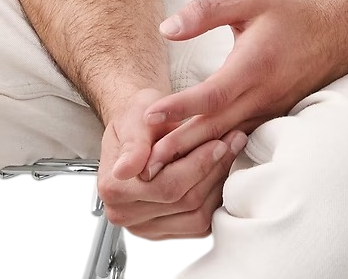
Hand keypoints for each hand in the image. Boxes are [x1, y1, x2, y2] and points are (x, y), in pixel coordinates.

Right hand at [97, 88, 247, 240]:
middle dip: (213, 169)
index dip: (197, 164)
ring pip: (195, 216)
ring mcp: (145, 227)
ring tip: (232, 153)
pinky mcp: (164, 231)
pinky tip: (223, 172)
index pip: (165, 185)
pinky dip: (215, 199)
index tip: (218, 141)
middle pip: (183, 202)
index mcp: (113, 189)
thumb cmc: (137, 116)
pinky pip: (198, 223)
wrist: (138, 125)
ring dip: (219, 184)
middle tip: (234, 141)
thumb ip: (134, 144)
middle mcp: (124, 214)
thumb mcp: (134, 118)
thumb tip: (126, 169)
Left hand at [142, 0, 346, 175]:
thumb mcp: (247, 0)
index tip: (149, 116)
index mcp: (253, 66)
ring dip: (193, 153)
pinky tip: (194, 159)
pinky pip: (239, 139)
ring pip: (226, 138)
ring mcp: (268, 112)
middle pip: (215, 127)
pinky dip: (214, 149)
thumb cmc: (286, 15)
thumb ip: (206, 11)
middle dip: (179, 146)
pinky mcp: (270, 118)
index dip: (180, 107)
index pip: (212, 95)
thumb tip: (167, 29)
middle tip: (146, 162)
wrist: (333, 36)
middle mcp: (261, 95)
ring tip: (160, 167)